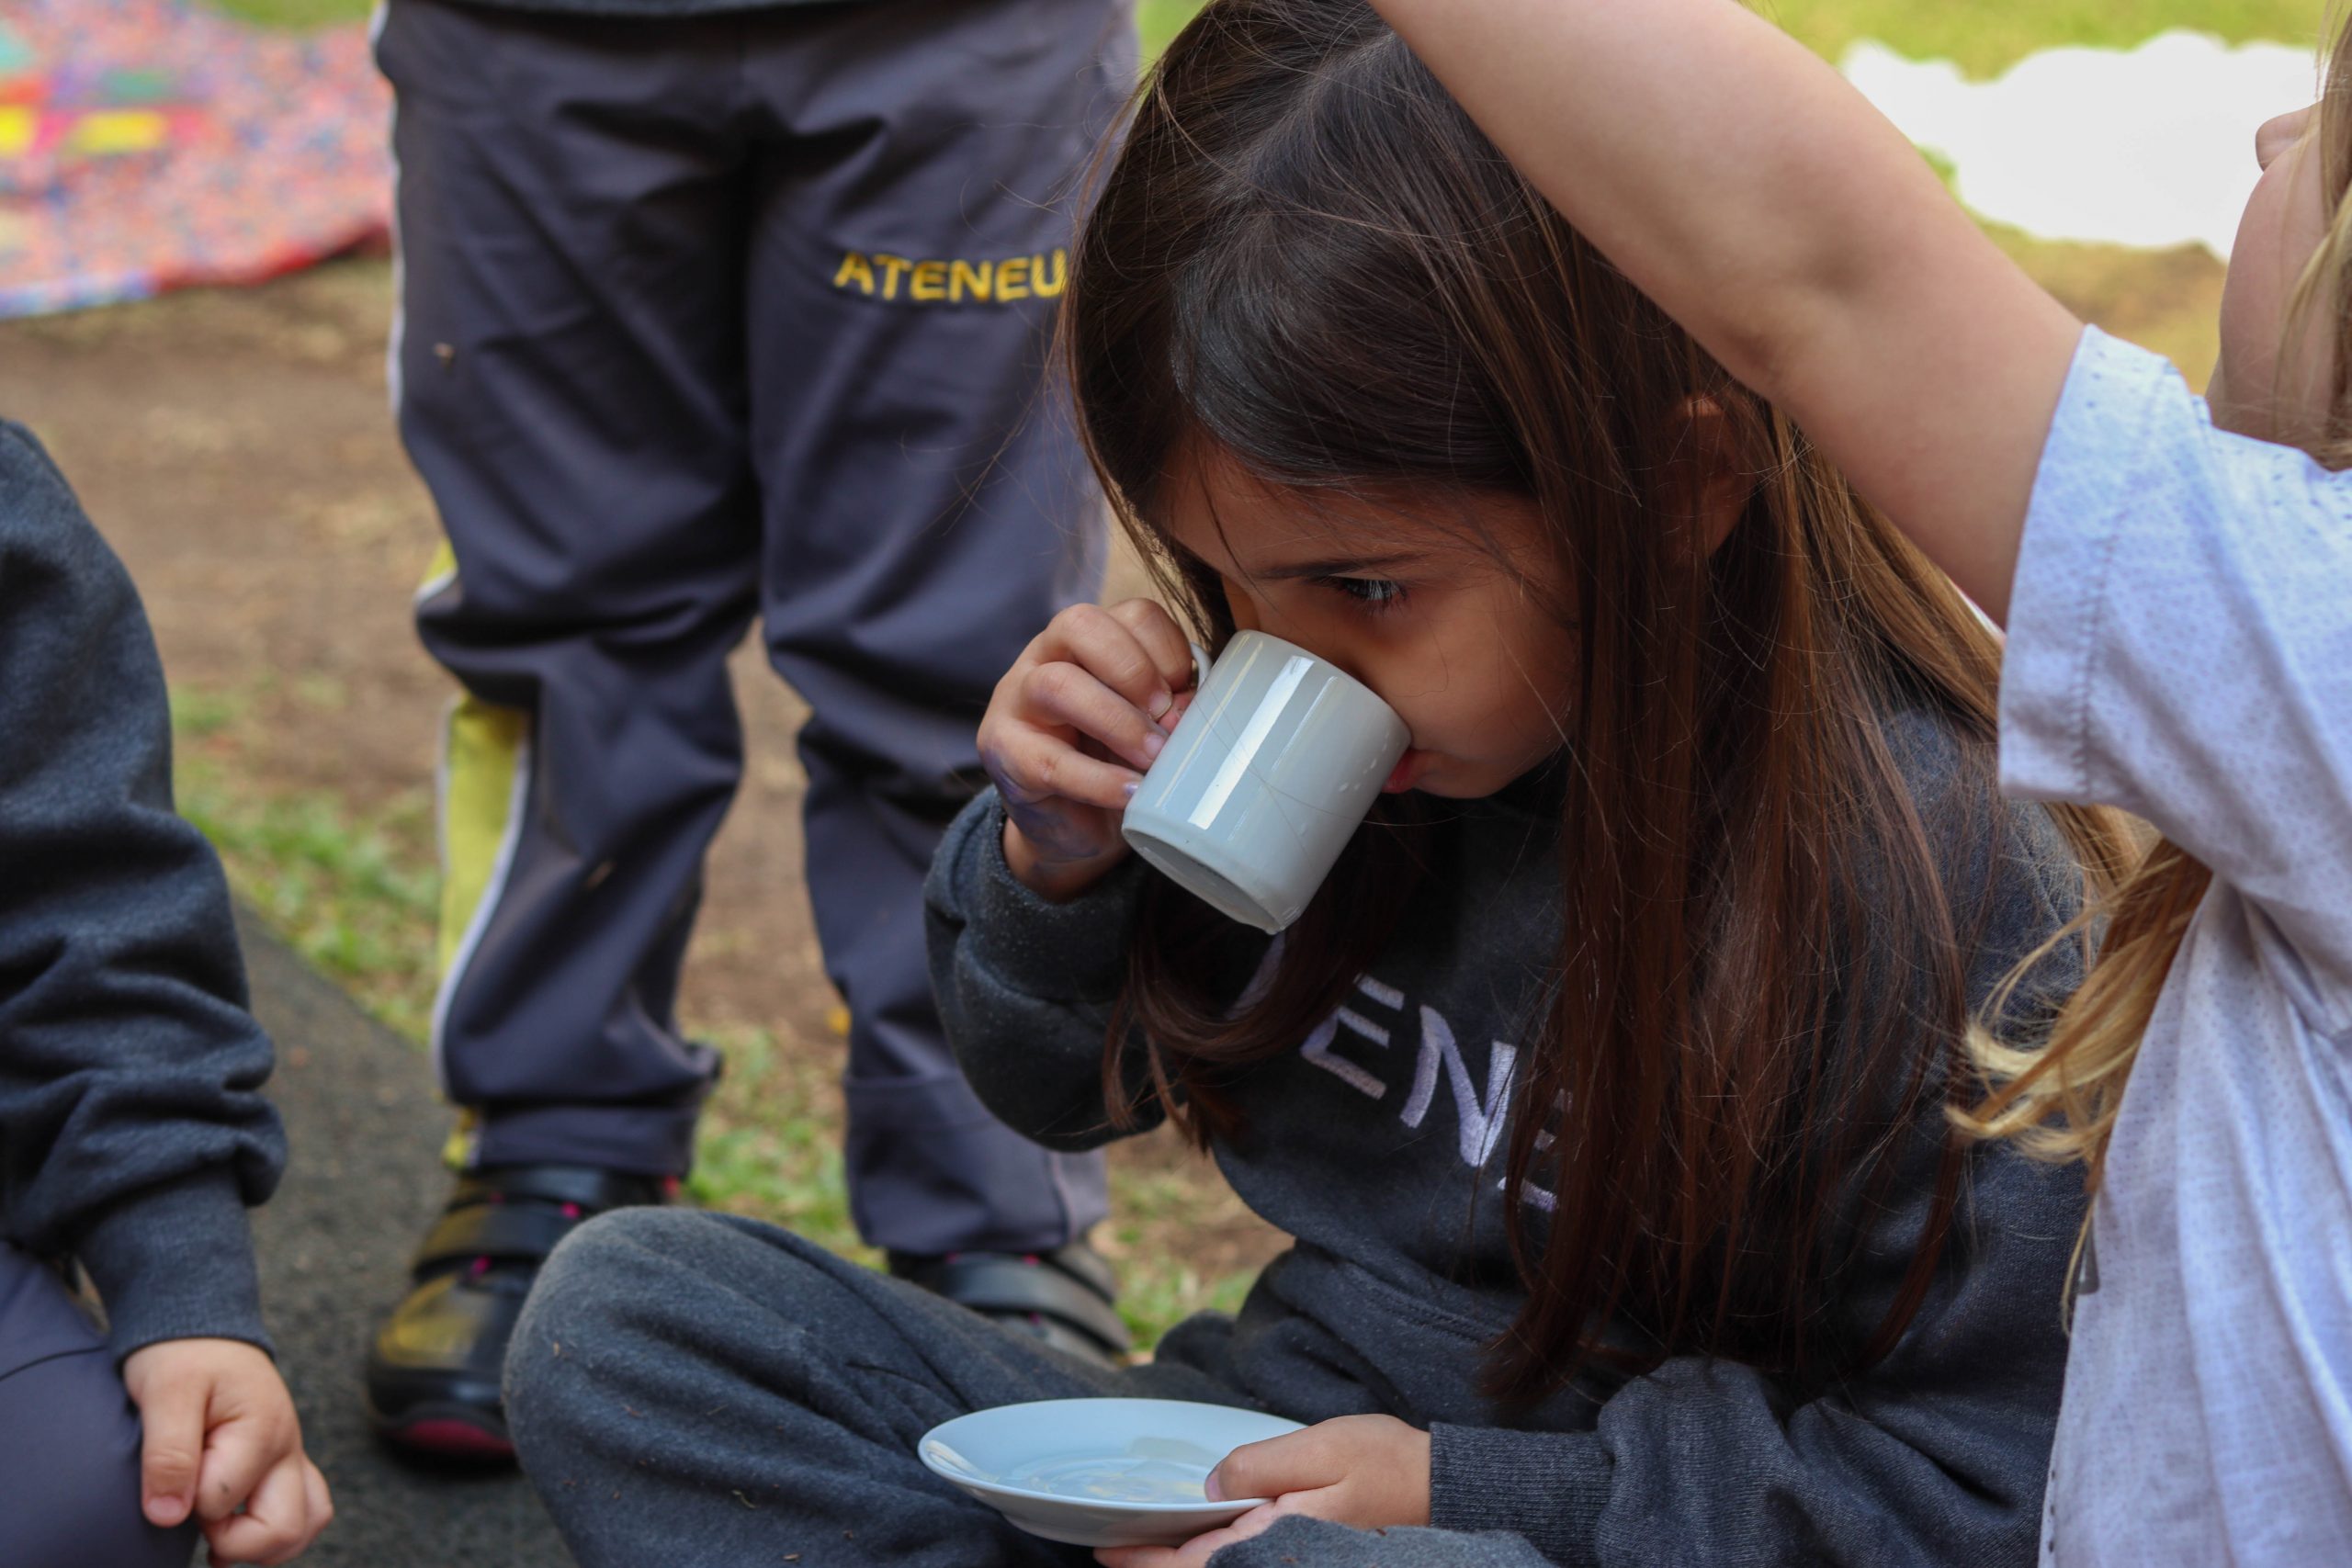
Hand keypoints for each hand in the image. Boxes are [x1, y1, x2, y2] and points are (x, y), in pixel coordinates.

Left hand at [122, 1337, 333, 1565]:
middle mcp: (287, 1448)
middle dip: (233, 1543)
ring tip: (218, 1542)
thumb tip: (168, 1518)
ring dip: (263, 1547)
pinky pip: (305, 1510)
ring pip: (306, 1525)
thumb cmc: (182, 1357)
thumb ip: (169, 1454)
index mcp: (261, 1430)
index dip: (182, 1499)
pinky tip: (232, 1536)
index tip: (164, 1477)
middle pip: (284, 1528)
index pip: (219, 1501)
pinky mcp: (283, 1462)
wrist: (201, 1328)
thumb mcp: (166, 1394)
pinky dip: (275, 1535)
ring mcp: (289, 1456)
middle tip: (194, 1522)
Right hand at [980, 599, 1197, 900]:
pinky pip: (1050, 762)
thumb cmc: (1114, 762)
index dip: (1168, 649)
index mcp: (1090, 640)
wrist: (1072, 825)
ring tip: (1153, 758)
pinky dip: (1100, 780)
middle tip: (1165, 716)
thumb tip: (1186, 710)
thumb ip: (1168, 709)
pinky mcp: (1003, 752)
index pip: (1132, 614)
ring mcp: (1016, 700)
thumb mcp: (1149, 727)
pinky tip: (1131, 793)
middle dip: (1134, 669)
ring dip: (1117, 721)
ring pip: (1056, 684)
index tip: (1185, 694)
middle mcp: (1046, 656)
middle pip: (1081, 625)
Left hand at [1095, 1414, 1431, 1567]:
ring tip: (1145, 1538)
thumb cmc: (1385, 1462)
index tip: (1106, 1550)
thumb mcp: (1320, 1447)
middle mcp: (1281, 1557)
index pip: (1197, 1565)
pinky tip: (1199, 1533)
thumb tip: (1210, 1487)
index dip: (1148, 1562)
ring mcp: (1293, 1557)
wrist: (1439, 1486)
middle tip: (1113, 1543)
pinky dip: (1213, 1551)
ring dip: (1184, 1559)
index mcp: (1277, 1537)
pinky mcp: (1303, 1550)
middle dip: (1158, 1564)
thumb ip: (1260, 1465)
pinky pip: (1245, 1558)